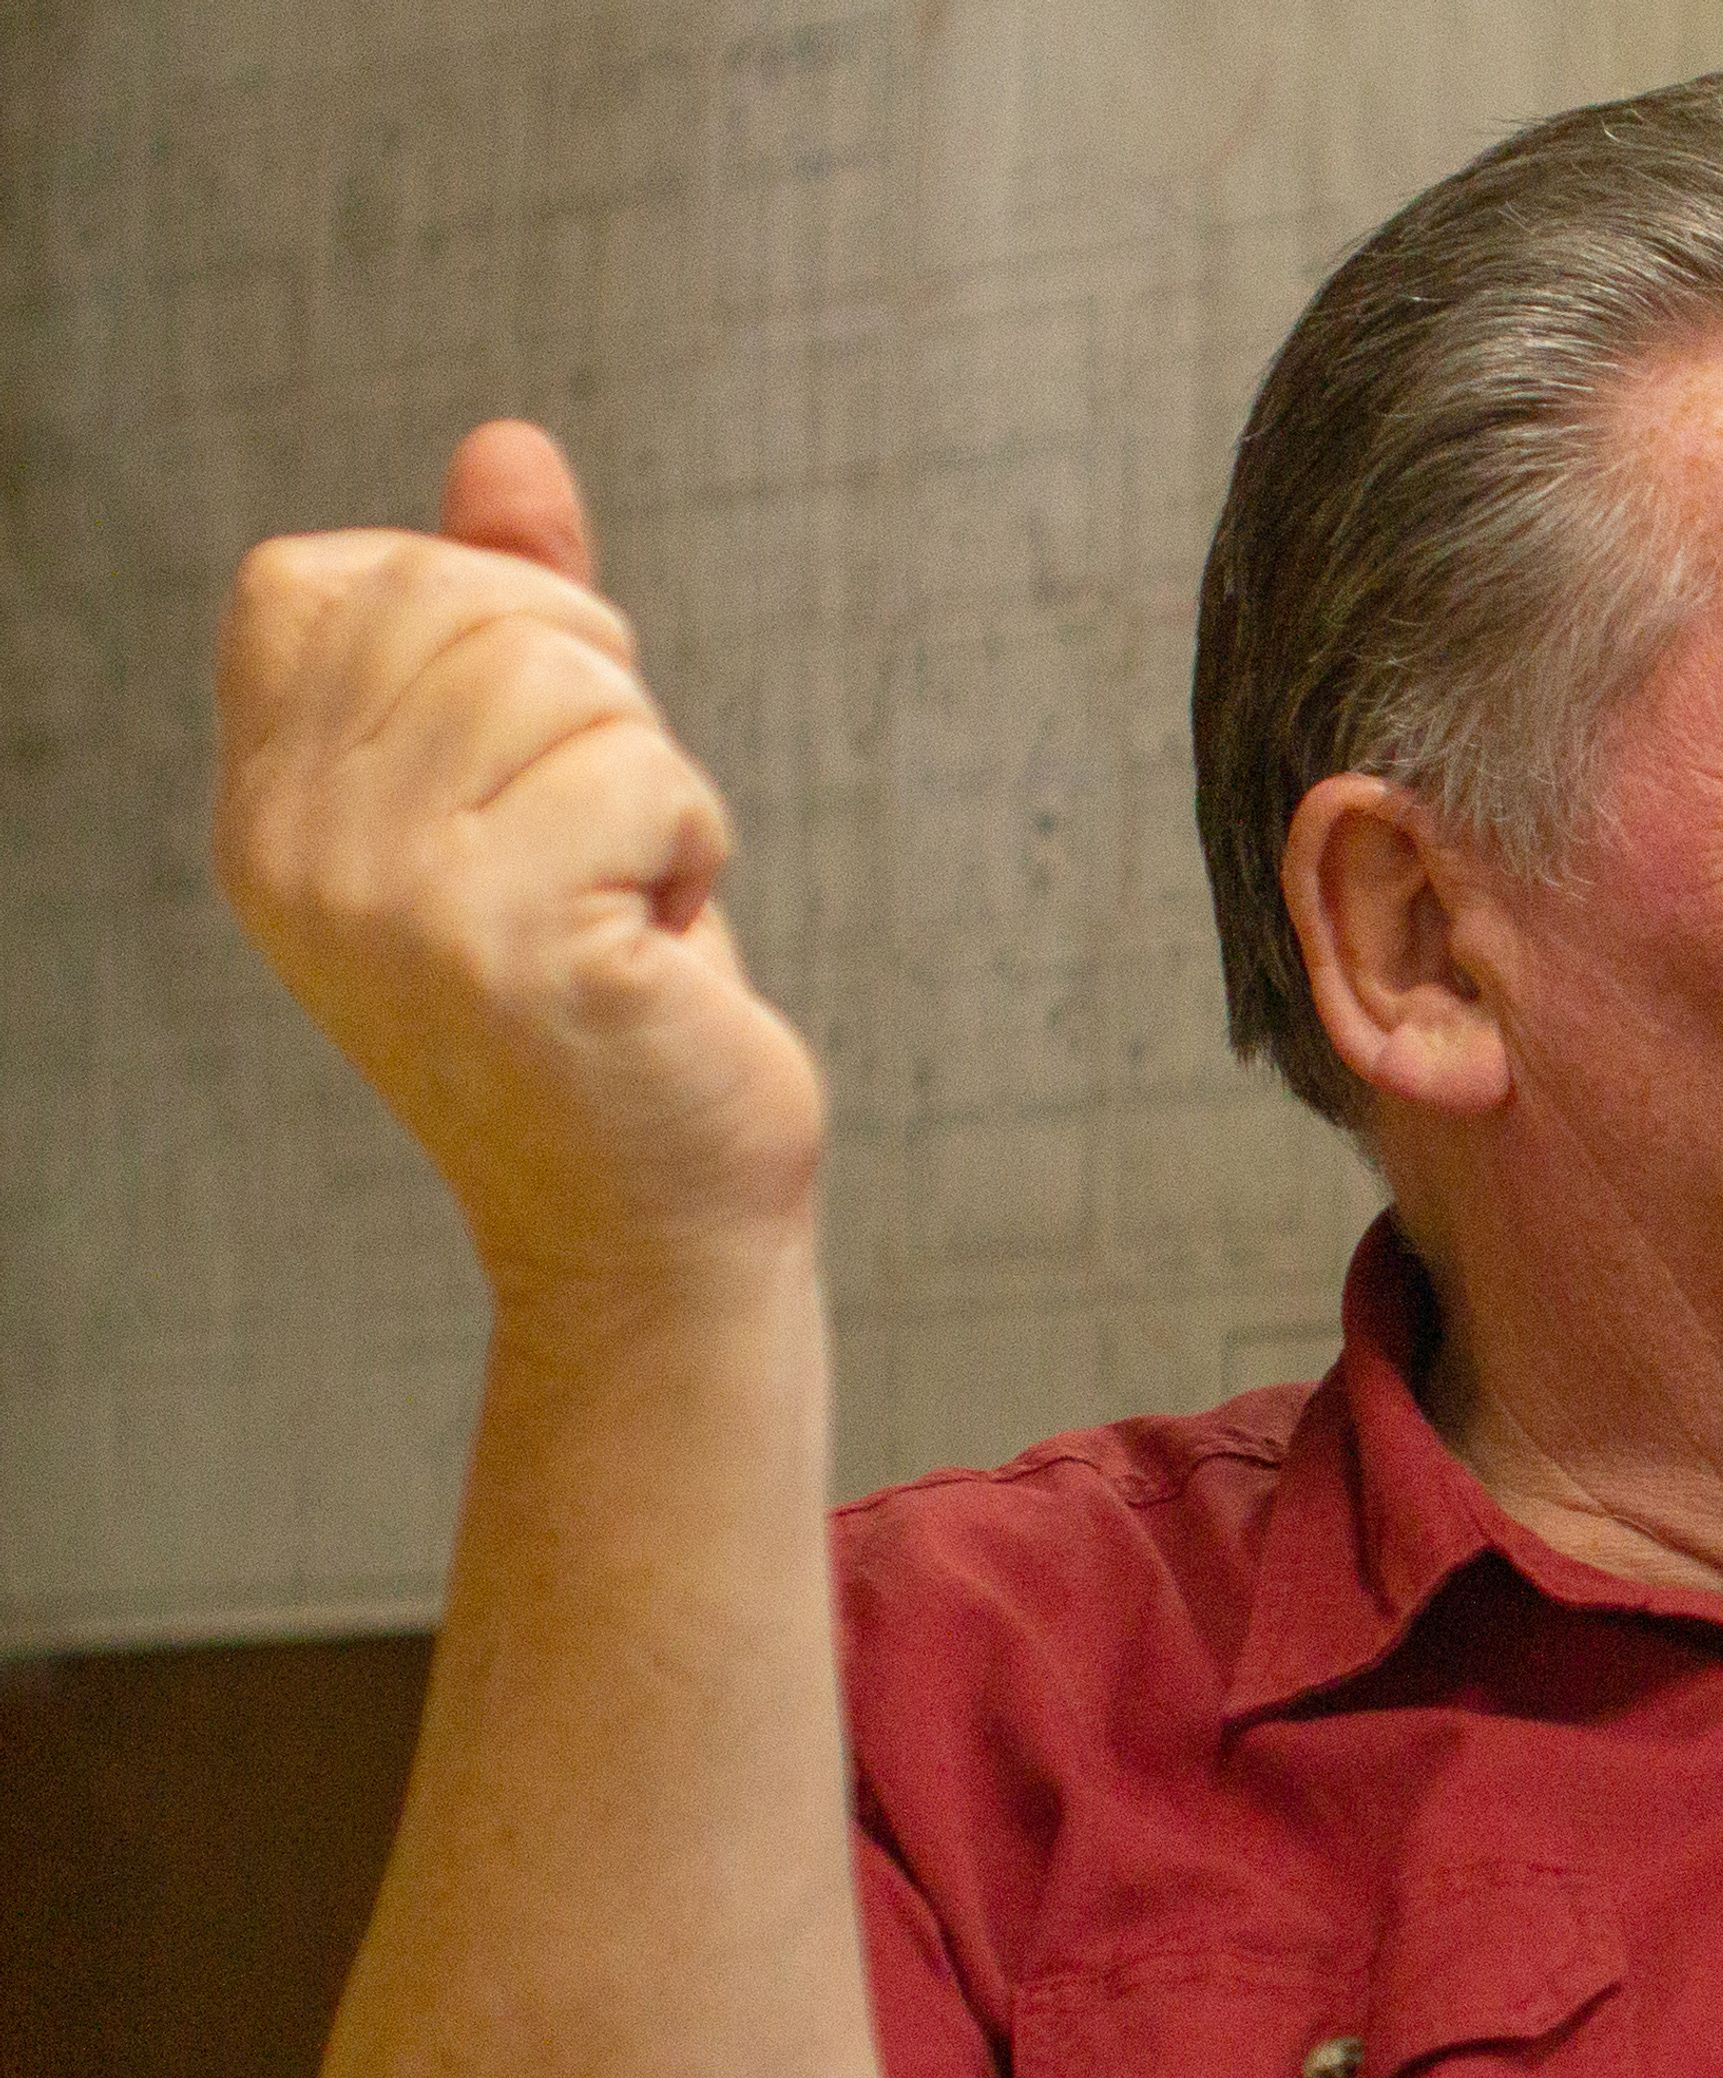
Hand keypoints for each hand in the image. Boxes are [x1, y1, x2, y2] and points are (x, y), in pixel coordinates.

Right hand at [215, 421, 824, 1291]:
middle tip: (603, 846)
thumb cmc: (613, 1004)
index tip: (533, 762)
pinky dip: (696, 848)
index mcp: (265, 805)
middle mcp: (291, 844)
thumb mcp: (545, 782)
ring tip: (627, 906)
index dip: (479, 620)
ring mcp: (385, 895)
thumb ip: (511, 614)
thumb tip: (509, 443)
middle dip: (595, 695)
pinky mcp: (504, 942)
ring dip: (653, 781)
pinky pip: (650, 775)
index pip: (321, 574)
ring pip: (567, 672)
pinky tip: (660, 954)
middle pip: (465, 598)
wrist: (652, 1228)